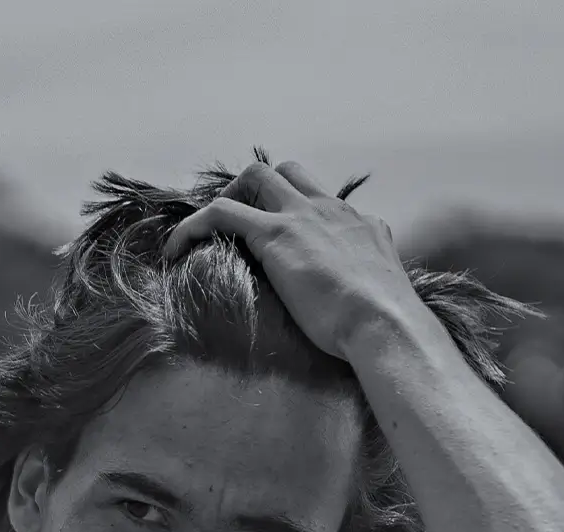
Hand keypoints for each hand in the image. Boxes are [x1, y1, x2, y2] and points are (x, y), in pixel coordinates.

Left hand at [162, 157, 425, 362]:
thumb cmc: (388, 327)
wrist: (386, 325)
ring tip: (206, 236)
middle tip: (237, 231)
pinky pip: (222, 213)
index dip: (294, 212)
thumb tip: (372, 307)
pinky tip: (176, 252)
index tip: (277, 241)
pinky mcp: (275, 234)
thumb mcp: (386, 297)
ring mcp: (303, 217)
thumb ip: (371, 288)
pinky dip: (194, 226)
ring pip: (255, 177)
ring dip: (228, 199)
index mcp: (359, 223)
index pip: (321, 200)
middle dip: (257, 192)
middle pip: (288, 173)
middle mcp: (331, 209)